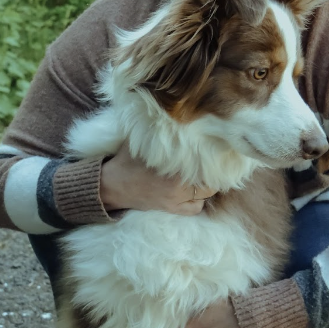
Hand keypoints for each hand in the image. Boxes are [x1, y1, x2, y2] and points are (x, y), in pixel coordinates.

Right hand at [100, 142, 215, 214]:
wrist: (112, 185)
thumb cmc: (128, 160)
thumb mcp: (144, 140)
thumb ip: (163, 132)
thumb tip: (178, 118)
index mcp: (174, 166)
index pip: (206, 162)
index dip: (214, 155)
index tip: (216, 149)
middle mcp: (178, 185)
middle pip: (210, 179)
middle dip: (213, 171)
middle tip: (212, 162)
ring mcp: (176, 199)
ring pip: (206, 195)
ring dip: (208, 185)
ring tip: (204, 176)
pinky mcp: (171, 209)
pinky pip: (194, 209)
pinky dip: (198, 201)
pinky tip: (195, 192)